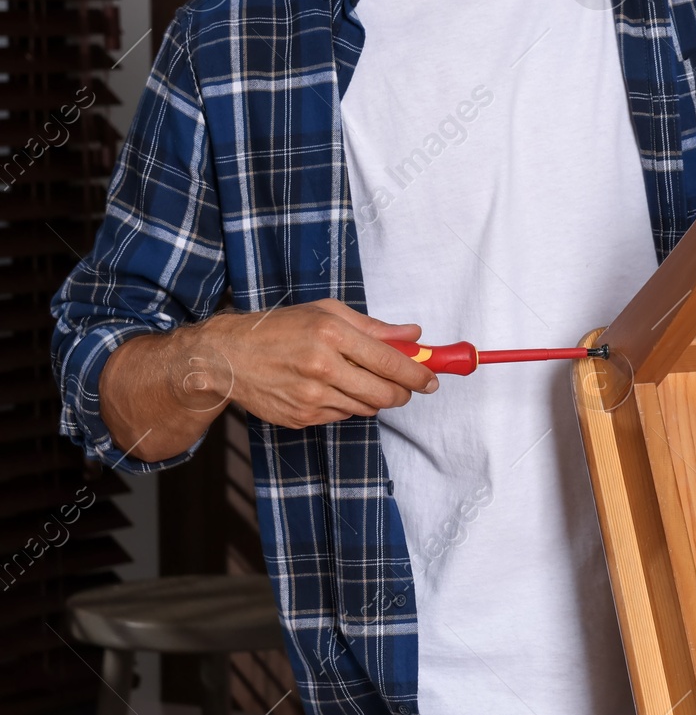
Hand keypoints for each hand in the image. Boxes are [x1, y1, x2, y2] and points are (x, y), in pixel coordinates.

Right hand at [185, 298, 436, 428]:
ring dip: (373, 398)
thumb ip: (374, 327)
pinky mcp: (301, 418)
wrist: (227, 358)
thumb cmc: (279, 328)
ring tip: (358, 380)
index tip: (432, 380)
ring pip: (365, 408)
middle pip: (383, 394)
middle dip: (402, 394)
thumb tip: (413, 335)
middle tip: (406, 388)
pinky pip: (341, 416)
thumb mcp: (327, 313)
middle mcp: (322, 367)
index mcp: (331, 334)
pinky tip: (329, 389)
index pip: (389, 361)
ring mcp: (310, 397)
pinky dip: (346, 405)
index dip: (417, 374)